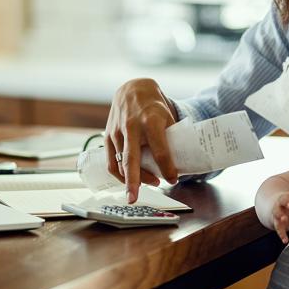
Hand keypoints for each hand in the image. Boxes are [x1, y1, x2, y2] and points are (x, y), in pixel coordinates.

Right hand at [104, 78, 178, 202]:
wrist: (132, 89)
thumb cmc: (153, 106)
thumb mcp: (168, 117)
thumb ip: (171, 138)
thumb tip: (181, 163)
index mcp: (150, 121)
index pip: (160, 149)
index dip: (167, 167)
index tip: (174, 179)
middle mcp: (131, 126)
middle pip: (131, 158)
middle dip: (133, 181)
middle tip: (134, 199)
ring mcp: (117, 131)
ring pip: (121, 163)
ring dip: (132, 179)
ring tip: (146, 185)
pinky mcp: (108, 135)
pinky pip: (111, 161)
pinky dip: (119, 174)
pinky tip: (129, 181)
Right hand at [269, 182, 288, 242]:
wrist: (280, 209)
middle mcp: (285, 201)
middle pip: (283, 199)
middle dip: (287, 201)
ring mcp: (280, 211)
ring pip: (277, 211)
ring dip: (280, 215)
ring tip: (284, 218)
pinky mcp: (277, 222)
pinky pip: (278, 228)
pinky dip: (281, 234)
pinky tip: (285, 240)